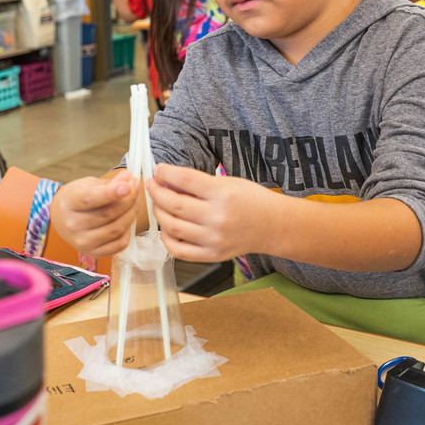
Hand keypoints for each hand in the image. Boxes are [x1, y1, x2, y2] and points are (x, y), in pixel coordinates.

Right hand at [49, 169, 139, 256]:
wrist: (61, 219)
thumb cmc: (77, 199)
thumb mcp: (88, 185)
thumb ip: (109, 183)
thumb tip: (128, 177)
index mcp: (68, 203)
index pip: (91, 199)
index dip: (111, 193)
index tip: (128, 186)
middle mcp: (72, 225)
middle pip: (108, 214)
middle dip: (128, 200)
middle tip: (136, 187)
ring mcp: (82, 242)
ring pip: (116, 229)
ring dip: (132, 214)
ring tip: (135, 201)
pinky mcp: (94, 253)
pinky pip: (119, 244)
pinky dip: (128, 231)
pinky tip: (127, 219)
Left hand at [147, 163, 275, 262]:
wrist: (273, 225)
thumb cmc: (250, 200)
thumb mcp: (227, 182)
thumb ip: (197, 183)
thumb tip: (166, 180)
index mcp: (223, 194)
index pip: (184, 180)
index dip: (165, 173)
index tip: (157, 170)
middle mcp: (217, 218)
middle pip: (174, 204)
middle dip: (156, 192)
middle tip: (151, 185)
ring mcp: (214, 239)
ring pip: (172, 227)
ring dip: (159, 213)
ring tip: (158, 204)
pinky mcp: (212, 255)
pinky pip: (178, 250)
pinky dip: (166, 238)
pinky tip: (166, 228)